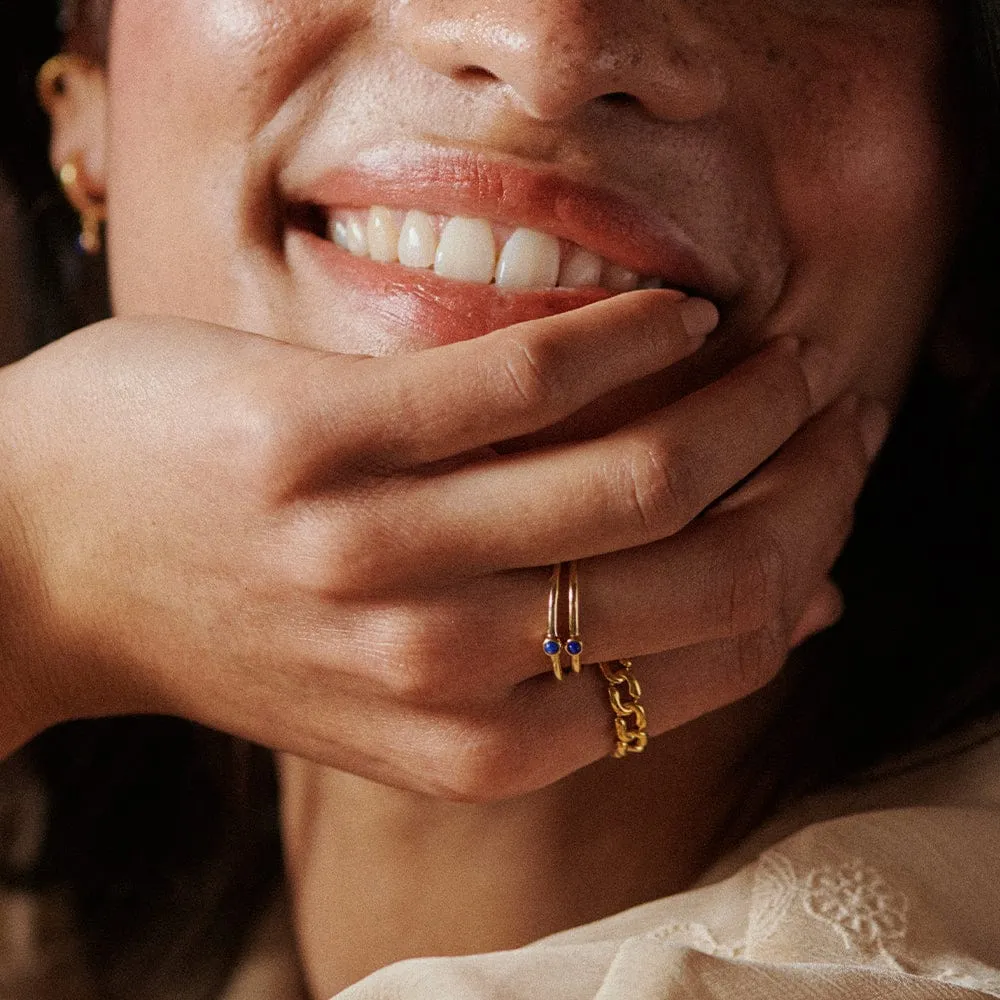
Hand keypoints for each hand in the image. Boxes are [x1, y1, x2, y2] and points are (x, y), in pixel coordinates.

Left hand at [0, 292, 876, 797]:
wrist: (50, 568)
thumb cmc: (251, 621)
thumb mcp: (424, 689)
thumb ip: (588, 659)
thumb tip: (791, 611)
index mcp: (487, 745)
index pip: (712, 651)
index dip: (802, 560)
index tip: (831, 486)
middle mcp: (448, 668)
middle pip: (697, 560)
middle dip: (800, 474)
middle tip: (832, 403)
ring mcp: (384, 557)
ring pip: (634, 468)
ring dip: (741, 397)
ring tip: (777, 351)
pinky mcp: (327, 444)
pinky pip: (525, 378)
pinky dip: (629, 337)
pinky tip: (675, 315)